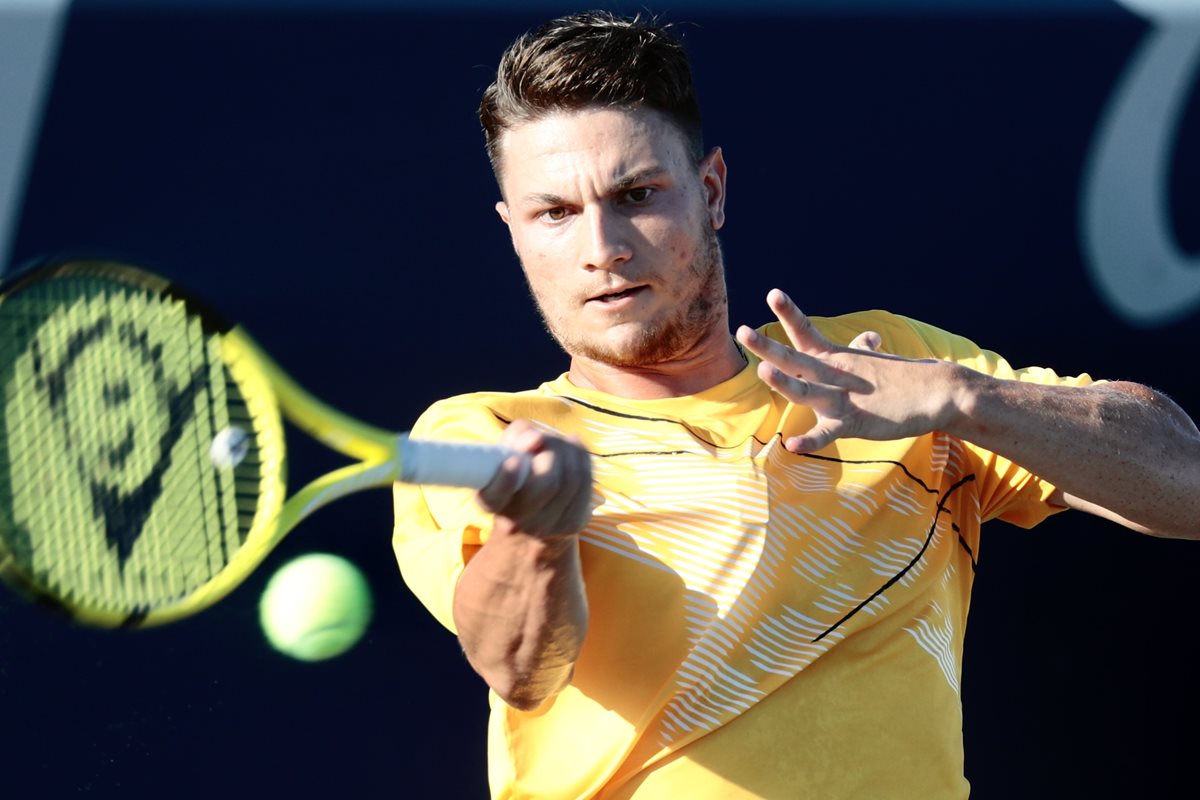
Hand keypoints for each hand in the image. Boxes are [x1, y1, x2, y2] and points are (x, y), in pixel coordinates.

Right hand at [477, 419, 592, 537]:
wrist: (530, 516)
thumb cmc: (516, 471)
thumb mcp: (507, 449)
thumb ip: (515, 436)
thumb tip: (536, 438)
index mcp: (491, 503)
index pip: (495, 498)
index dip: (507, 479)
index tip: (514, 460)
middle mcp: (515, 523)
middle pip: (547, 484)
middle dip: (551, 451)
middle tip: (543, 439)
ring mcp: (546, 527)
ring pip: (571, 481)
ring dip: (568, 451)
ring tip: (559, 442)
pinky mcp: (571, 525)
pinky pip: (586, 483)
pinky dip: (582, 458)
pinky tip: (573, 447)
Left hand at [735, 289, 960, 452]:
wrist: (937, 393)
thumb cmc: (903, 377)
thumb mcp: (876, 361)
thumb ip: (863, 350)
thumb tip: (869, 337)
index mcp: (835, 358)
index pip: (806, 332)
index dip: (789, 313)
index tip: (772, 292)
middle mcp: (834, 375)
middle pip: (795, 358)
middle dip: (768, 347)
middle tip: (743, 331)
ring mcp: (842, 399)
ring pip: (807, 391)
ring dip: (784, 382)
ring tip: (762, 371)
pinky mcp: (853, 424)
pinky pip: (827, 434)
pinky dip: (810, 441)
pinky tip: (791, 446)